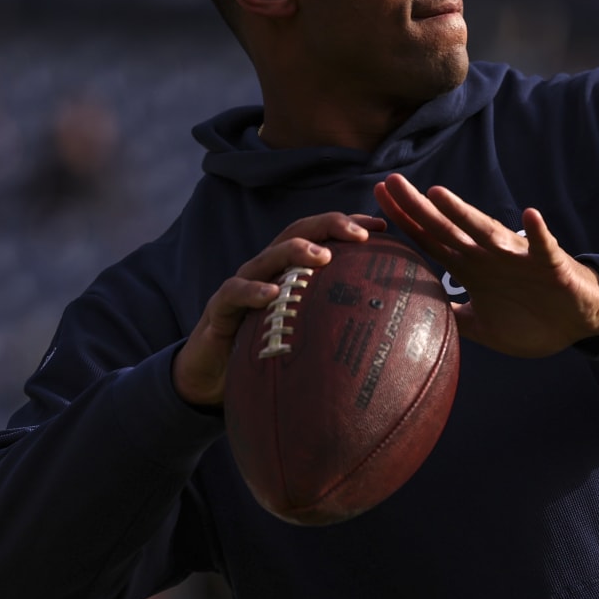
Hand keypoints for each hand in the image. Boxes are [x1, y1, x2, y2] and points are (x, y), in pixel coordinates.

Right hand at [173, 212, 386, 405]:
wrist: (212, 373)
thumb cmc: (265, 349)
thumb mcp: (304, 334)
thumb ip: (334, 324)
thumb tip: (386, 333)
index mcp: (288, 270)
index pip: (320, 236)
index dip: (347, 225)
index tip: (381, 227)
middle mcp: (266, 269)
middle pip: (297, 233)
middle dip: (329, 225)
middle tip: (360, 233)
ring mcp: (241, 285)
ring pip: (268, 256)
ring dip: (296, 251)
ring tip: (323, 255)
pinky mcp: (219, 308)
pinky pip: (234, 293)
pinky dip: (252, 291)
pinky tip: (271, 294)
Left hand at [373, 174, 598, 358]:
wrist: (579, 321)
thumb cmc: (533, 319)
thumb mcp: (484, 327)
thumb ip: (453, 320)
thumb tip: (415, 322)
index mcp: (472, 268)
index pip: (430, 240)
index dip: (405, 221)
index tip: (376, 198)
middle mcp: (489, 255)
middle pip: (447, 228)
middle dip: (418, 207)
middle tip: (390, 181)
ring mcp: (518, 257)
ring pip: (486, 231)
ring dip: (463, 212)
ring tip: (438, 194)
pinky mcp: (550, 264)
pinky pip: (543, 246)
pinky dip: (538, 232)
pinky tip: (530, 215)